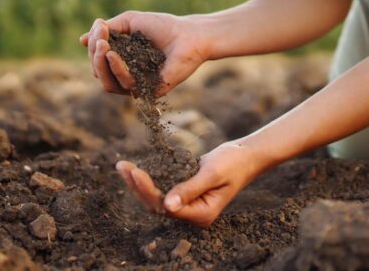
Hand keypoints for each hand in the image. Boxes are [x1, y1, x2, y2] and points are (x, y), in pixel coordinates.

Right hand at [80, 11, 207, 95]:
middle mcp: (127, 75)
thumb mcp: (129, 21)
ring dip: (100, 65)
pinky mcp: (149, 92)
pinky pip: (125, 85)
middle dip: (95, 55)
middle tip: (100, 39)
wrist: (188, 34)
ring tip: (104, 46)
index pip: (98, 60)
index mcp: (122, 60)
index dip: (94, 46)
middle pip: (99, 73)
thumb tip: (81, 40)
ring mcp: (138, 85)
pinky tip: (114, 55)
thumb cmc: (162, 26)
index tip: (99, 28)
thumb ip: (106, 30)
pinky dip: (116, 69)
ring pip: (107, 84)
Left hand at [115, 141, 262, 226]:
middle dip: (138, 187)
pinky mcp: (186, 193)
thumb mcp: (212, 173)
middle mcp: (193, 214)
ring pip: (157, 198)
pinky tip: (135, 169)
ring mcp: (189, 205)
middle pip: (157, 205)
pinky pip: (163, 189)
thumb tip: (167, 205)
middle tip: (122, 167)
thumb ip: (190, 189)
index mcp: (201, 214)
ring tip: (123, 167)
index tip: (135, 172)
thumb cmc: (233, 162)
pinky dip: (150, 178)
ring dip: (139, 183)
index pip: (167, 207)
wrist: (247, 154)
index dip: (148, 191)